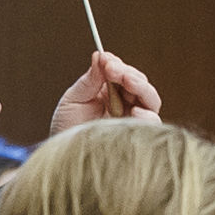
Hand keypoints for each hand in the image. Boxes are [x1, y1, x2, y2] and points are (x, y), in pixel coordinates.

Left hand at [45, 50, 161, 133]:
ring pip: (150, 101)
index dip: (119, 66)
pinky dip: (147, 116)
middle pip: (140, 85)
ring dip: (141, 88)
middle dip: (129, 74)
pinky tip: (135, 112)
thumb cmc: (66, 130)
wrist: (62, 159)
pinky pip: (152, 124)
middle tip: (114, 70)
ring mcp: (132, 122)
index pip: (124, 75)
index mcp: (111, 94)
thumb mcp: (73, 100)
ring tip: (128, 82)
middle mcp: (126, 107)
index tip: (106, 60)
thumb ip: (89, 80)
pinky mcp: (136, 138)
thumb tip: (100, 55)